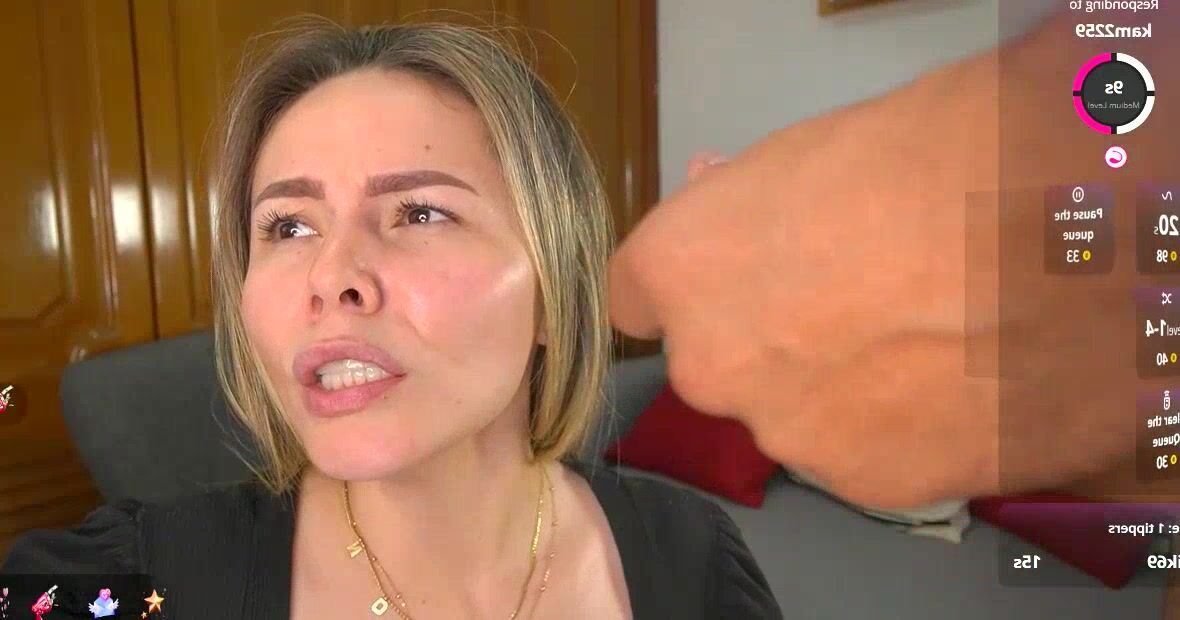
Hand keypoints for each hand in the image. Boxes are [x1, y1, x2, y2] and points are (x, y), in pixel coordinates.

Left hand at [610, 79, 998, 507]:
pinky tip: (955, 385)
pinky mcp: (863, 483)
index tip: (723, 277)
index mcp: (678, 274)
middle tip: (853, 303)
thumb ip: (744, 205)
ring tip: (928, 342)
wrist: (1037, 240)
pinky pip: (866, 451)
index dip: (687, 283)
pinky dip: (900, 428)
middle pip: (719, 362)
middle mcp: (709, 368)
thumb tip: (720, 196)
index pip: (635, 295)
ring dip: (837, 389)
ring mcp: (784, 434)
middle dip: (766, 340)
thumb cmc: (915, 161)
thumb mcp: (804, 157)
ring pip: (796, 414)